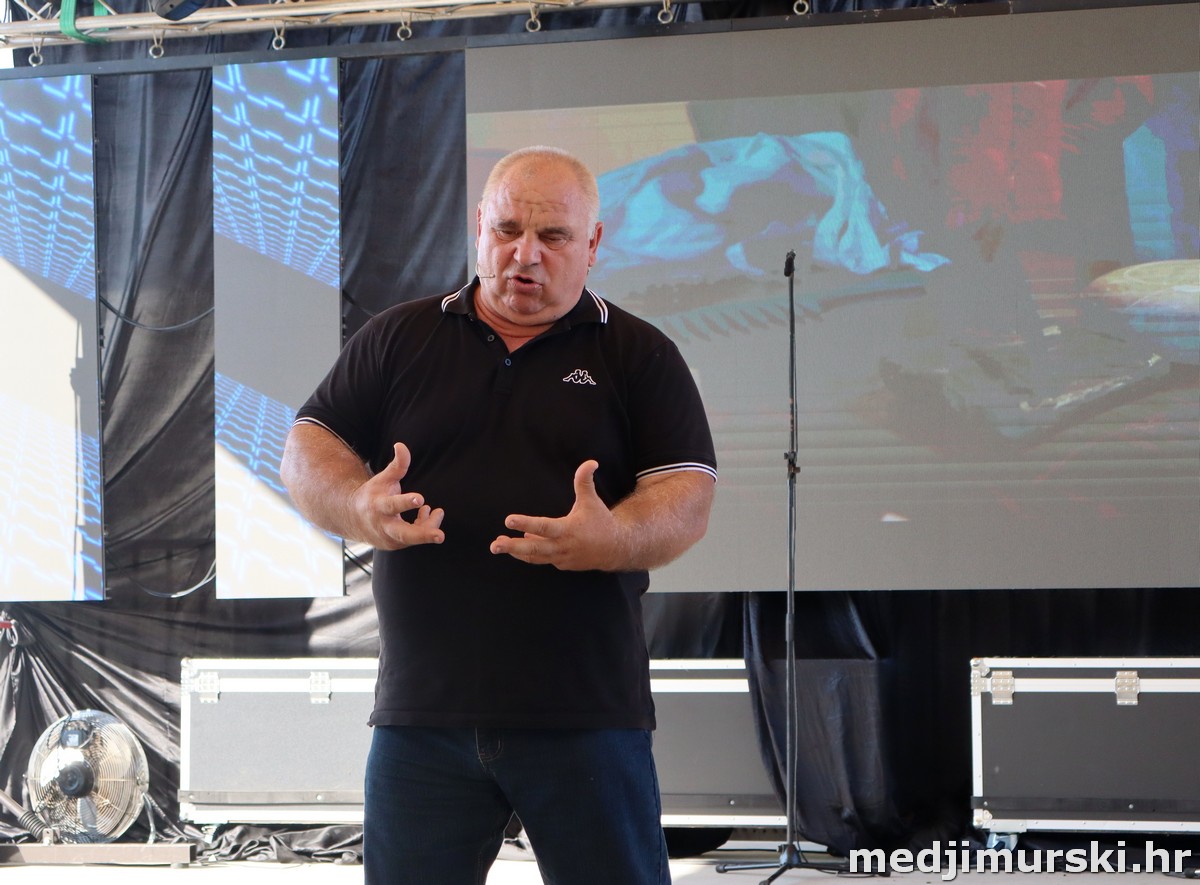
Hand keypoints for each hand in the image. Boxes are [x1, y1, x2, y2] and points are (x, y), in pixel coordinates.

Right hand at [353, 442, 444, 550]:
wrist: (353, 519)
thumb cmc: (373, 495)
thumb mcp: (383, 479)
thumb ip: (397, 465)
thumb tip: (401, 445)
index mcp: (378, 507)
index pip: (392, 505)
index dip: (406, 502)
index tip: (421, 499)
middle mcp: (384, 525)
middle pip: (404, 534)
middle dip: (423, 534)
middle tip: (440, 536)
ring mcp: (390, 538)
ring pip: (412, 538)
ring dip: (429, 527)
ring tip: (438, 512)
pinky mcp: (396, 545)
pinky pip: (414, 538)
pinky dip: (424, 527)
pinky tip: (427, 514)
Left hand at [490, 460, 622, 570]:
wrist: (615, 549)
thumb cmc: (601, 522)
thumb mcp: (592, 501)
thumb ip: (585, 482)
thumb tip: (590, 462)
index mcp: (568, 530)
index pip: (543, 526)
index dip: (526, 523)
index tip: (508, 520)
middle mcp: (562, 546)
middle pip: (533, 549)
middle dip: (512, 547)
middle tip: (494, 546)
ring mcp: (561, 558)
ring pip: (534, 556)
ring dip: (515, 551)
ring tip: (498, 544)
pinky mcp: (561, 564)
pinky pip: (542, 558)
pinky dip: (530, 553)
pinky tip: (521, 544)